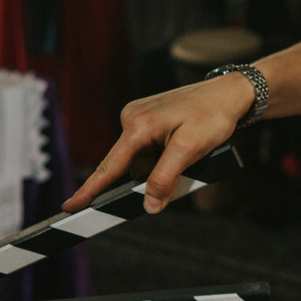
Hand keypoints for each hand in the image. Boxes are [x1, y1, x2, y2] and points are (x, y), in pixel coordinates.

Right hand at [63, 75, 254, 213]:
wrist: (230, 93)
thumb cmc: (213, 115)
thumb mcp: (191, 149)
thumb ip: (166, 178)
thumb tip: (149, 205)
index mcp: (137, 125)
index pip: (109, 166)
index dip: (90, 190)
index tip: (70, 207)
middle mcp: (132, 118)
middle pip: (129, 166)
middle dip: (152, 176)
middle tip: (185, 165)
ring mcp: (139, 117)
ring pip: (142, 160)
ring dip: (161, 166)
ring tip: (192, 151)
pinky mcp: (149, 119)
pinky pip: (149, 149)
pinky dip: (164, 156)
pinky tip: (185, 147)